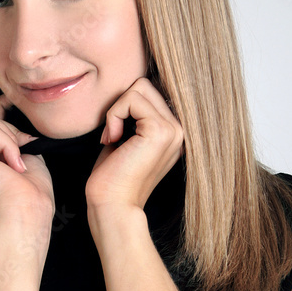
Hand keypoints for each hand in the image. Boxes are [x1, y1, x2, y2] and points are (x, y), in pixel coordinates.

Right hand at [0, 95, 54, 223]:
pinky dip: (6, 143)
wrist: (25, 216)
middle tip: (21, 159)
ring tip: (15, 165)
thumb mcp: (24, 157)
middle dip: (9, 131)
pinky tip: (11, 166)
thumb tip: (3, 109)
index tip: (10, 102)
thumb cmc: (29, 197)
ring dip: (8, 137)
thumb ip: (12, 137)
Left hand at [85, 77, 183, 213]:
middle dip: (121, 104)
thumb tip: (127, 88)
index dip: (125, 106)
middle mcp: (179, 130)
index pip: (149, 92)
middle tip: (112, 134)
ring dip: (116, 109)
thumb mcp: (127, 139)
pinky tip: (113, 139)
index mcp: (172, 132)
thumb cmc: (112, 177)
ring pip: (139, 87)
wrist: (113, 205)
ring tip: (113, 137)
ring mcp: (173, 130)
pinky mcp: (160, 130)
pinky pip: (131, 98)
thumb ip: (134, 116)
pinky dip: (113, 115)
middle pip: (145, 85)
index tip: (115, 134)